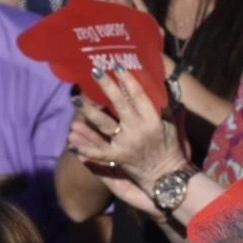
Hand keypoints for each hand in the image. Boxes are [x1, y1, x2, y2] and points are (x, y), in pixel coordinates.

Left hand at [68, 67, 188, 188]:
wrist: (168, 177)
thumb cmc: (170, 147)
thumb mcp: (171, 124)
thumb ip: (165, 105)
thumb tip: (161, 82)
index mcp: (153, 120)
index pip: (139, 96)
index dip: (128, 80)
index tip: (118, 65)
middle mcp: (138, 130)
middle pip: (120, 104)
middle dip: (107, 86)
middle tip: (95, 70)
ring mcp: (126, 144)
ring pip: (104, 125)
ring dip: (89, 111)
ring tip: (75, 98)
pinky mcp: (117, 158)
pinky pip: (99, 153)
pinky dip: (85, 148)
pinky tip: (71, 142)